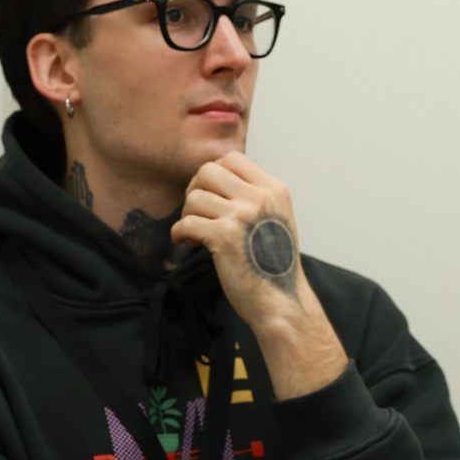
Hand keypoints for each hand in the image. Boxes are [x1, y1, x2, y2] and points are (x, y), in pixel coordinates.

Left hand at [171, 152, 347, 400]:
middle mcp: (259, 197)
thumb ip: (252, 196)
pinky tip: (188, 243)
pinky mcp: (223, 236)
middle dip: (195, 190)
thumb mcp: (274, 218)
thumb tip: (214, 179)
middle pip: (208, 171)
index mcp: (274, 189)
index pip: (231, 158)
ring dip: (187, 216)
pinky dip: (179, 233)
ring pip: (194, 197)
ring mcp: (242, 215)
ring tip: (196, 234)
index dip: (212, 175)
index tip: (210, 195)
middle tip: (198, 213)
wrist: (280, 301)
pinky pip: (186, 222)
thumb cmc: (272, 264)